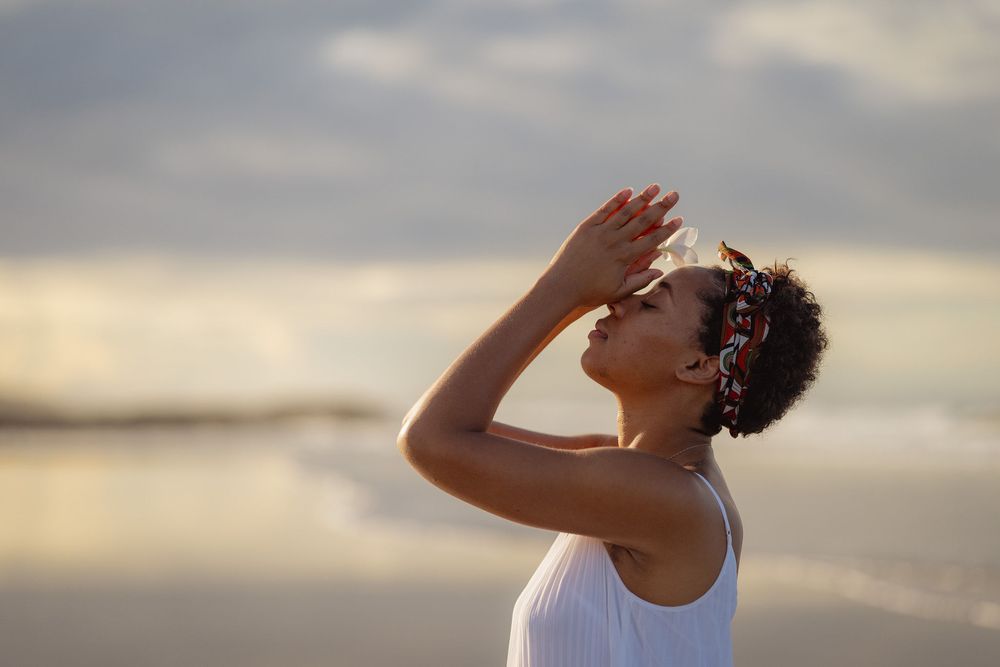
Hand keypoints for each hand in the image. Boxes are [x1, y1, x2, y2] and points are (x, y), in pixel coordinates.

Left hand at [540, 184, 682, 308]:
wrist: (561, 287)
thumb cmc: (590, 292)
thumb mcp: (618, 291)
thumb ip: (640, 280)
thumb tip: (660, 271)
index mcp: (625, 257)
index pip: (652, 240)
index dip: (667, 229)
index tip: (679, 219)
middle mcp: (615, 241)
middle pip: (643, 221)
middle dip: (661, 207)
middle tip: (674, 195)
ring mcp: (601, 232)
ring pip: (626, 211)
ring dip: (643, 198)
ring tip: (655, 187)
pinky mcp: (587, 227)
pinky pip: (605, 210)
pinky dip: (617, 200)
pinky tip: (628, 191)